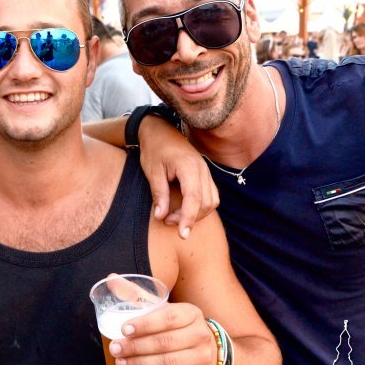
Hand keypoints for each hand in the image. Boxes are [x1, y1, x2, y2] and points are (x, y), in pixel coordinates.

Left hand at [108, 302, 215, 364]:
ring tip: (121, 363)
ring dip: (141, 364)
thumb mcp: (164, 309)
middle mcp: (200, 334)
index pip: (168, 317)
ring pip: (169, 363)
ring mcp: (203, 358)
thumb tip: (110, 278)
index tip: (124, 329)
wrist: (210, 351)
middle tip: (115, 349)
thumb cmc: (178, 327)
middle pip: (165, 342)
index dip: (145, 324)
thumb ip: (138, 295)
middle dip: (136, 347)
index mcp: (190, 313)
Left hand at [137, 116, 217, 237]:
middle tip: (167, 221)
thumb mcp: (152, 172)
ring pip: (212, 201)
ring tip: (174, 217)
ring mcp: (206, 171)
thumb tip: (161, 217)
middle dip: (189, 218)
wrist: (159, 130)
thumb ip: (159, 194)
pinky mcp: (205, 174)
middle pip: (205, 202)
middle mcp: (202, 169)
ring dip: (196, 214)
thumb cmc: (154, 149)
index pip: (194, 198)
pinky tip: (185, 209)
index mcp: (188, 166)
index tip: (182, 234)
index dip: (188, 218)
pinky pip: (211, 195)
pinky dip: (201, 206)